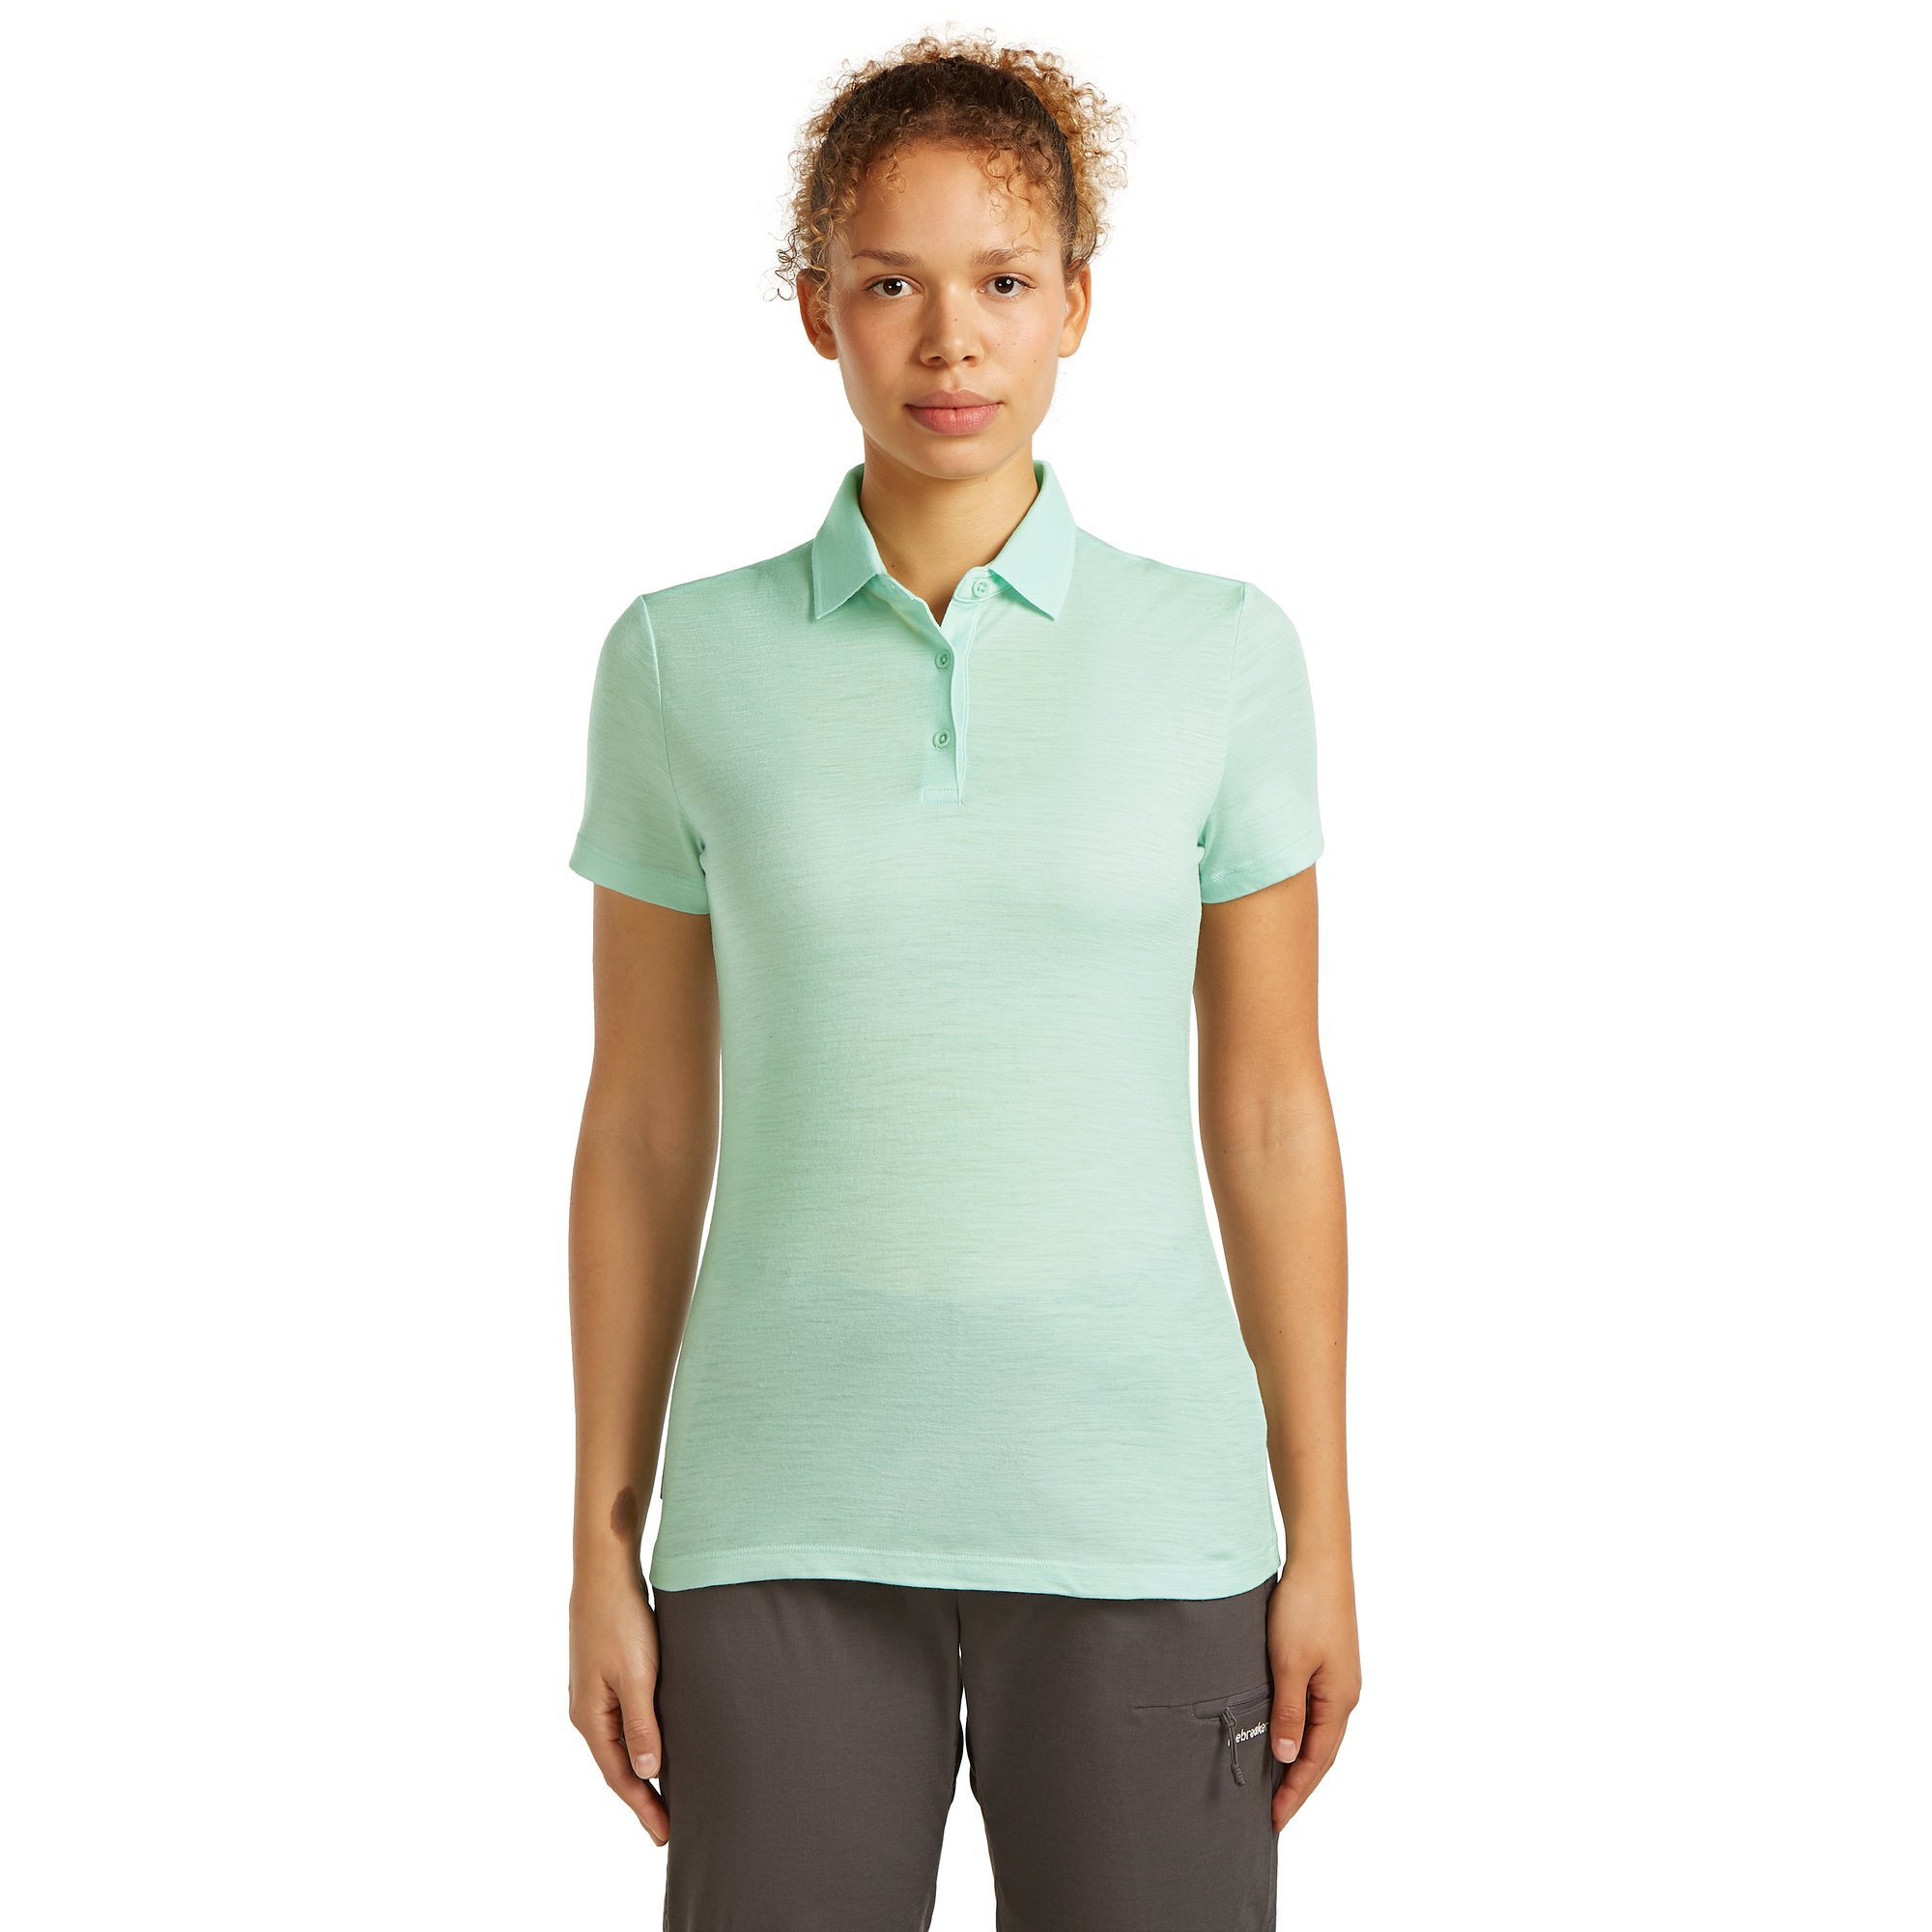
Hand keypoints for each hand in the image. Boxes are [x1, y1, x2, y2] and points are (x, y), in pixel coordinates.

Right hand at [569, 1567, 669, 1844]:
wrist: (604, 1572)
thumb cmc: (621, 1620)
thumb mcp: (637, 1676)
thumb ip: (642, 1726)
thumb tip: (646, 1774)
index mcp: (590, 1718)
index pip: (620, 1776)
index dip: (643, 1807)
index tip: (666, 1835)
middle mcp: (587, 1711)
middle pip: (617, 1765)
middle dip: (642, 1797)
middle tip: (670, 1826)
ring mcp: (594, 1694)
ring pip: (620, 1744)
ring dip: (641, 1770)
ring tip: (667, 1795)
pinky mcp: (605, 1675)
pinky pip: (624, 1722)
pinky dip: (640, 1742)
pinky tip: (657, 1744)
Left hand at [1266, 1549, 1361, 1830]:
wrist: (1319, 1558)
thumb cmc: (1304, 1607)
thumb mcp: (1289, 1664)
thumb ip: (1288, 1712)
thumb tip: (1286, 1757)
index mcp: (1339, 1700)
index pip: (1316, 1761)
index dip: (1295, 1792)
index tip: (1274, 1820)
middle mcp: (1344, 1693)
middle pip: (1322, 1751)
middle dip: (1298, 1783)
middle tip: (1273, 1813)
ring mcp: (1338, 1676)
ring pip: (1319, 1730)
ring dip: (1299, 1758)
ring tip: (1274, 1782)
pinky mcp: (1327, 1660)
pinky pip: (1314, 1708)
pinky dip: (1300, 1730)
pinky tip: (1283, 1732)